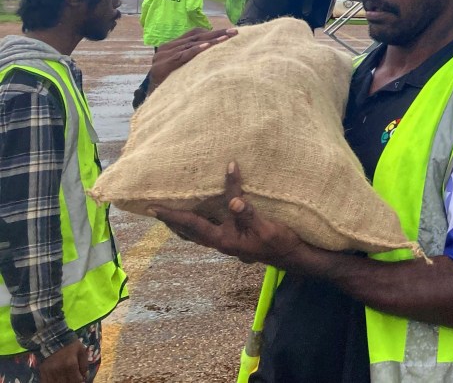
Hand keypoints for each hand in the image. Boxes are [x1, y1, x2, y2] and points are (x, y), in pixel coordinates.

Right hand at [38, 340, 87, 382]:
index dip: (80, 382)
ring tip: (66, 380)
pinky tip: (57, 380)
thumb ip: (84, 364)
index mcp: (71, 364)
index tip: (81, 380)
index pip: (76, 380)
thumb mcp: (81, 351)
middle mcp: (60, 370)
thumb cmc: (70, 344)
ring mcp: (50, 372)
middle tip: (74, 379)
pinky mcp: (43, 372)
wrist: (53, 338)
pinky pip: (46, 382)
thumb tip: (84, 376)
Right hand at [147, 27, 235, 88]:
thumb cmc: (173, 86)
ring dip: (211, 41)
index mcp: (171, 46)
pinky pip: (182, 55)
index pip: (194, 34)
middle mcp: (165, 48)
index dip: (213, 31)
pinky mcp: (162, 66)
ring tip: (227, 38)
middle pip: (195, 37)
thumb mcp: (185, 68)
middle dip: (217, 34)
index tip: (231, 31)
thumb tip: (217, 49)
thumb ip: (195, 57)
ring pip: (191, 45)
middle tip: (235, 32)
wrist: (154, 101)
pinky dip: (196, 50)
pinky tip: (208, 47)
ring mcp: (162, 56)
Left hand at [151, 163, 305, 267]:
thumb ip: (249, 214)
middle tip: (153, 209)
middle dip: (170, 220)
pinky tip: (203, 217)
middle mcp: (220, 243)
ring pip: (196, 234)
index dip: (175, 213)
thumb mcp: (267, 228)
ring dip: (181, 224)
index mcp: (224, 240)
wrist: (294, 257)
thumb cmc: (281, 243)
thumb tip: (231, 202)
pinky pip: (208, 232)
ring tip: (170, 214)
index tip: (155, 205)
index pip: (194, 223)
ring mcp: (227, 243)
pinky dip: (198, 225)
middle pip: (187, 231)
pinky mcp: (234, 241)